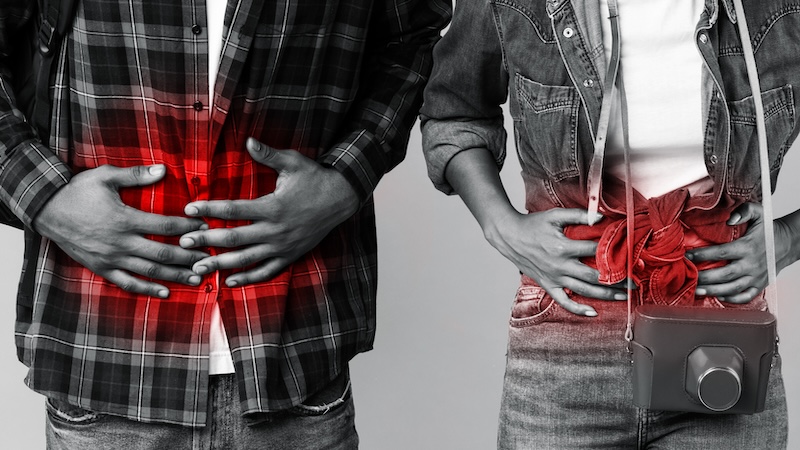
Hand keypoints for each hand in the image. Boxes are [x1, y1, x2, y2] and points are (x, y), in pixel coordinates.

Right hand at [32, 164, 209, 297]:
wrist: (46, 210)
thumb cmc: (77, 191)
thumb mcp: (104, 176)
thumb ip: (135, 175)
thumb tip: (163, 170)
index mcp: (124, 219)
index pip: (165, 226)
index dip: (187, 227)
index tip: (204, 227)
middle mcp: (120, 242)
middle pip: (163, 253)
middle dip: (189, 256)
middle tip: (210, 258)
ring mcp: (111, 258)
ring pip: (150, 271)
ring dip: (176, 275)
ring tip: (198, 277)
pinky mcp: (101, 268)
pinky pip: (127, 283)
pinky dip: (147, 289)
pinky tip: (166, 292)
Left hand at [180, 137, 359, 286]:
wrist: (340, 199)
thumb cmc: (314, 178)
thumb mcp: (293, 162)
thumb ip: (268, 155)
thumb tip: (248, 141)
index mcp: (272, 206)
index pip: (233, 209)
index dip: (209, 209)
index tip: (189, 208)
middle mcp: (275, 230)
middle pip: (233, 238)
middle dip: (206, 240)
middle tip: (184, 243)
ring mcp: (282, 246)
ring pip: (246, 258)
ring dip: (220, 264)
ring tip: (198, 267)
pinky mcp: (289, 255)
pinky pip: (266, 271)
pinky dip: (247, 278)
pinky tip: (229, 281)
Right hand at [484, 208, 626, 316]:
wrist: (509, 236)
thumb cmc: (533, 225)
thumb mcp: (555, 215)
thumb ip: (578, 215)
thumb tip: (600, 217)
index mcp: (562, 248)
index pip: (595, 251)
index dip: (614, 251)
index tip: (630, 252)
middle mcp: (560, 266)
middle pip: (595, 276)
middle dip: (617, 280)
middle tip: (635, 282)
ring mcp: (554, 278)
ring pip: (584, 290)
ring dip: (606, 295)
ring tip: (624, 296)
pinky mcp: (548, 285)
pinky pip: (563, 301)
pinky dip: (578, 309)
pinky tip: (593, 312)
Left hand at [686, 202, 794, 302]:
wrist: (789, 243)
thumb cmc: (769, 229)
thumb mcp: (759, 213)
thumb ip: (744, 212)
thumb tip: (729, 219)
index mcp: (748, 247)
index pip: (722, 252)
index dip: (703, 255)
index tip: (688, 256)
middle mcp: (752, 264)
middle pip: (725, 274)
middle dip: (705, 277)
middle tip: (688, 277)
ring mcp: (756, 276)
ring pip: (733, 288)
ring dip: (714, 291)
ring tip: (697, 291)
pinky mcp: (760, 285)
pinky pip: (746, 296)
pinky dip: (732, 299)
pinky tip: (718, 297)